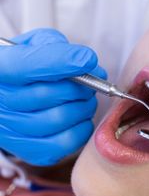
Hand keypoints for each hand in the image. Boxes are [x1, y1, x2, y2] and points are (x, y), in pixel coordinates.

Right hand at [0, 29, 105, 165]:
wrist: (14, 93)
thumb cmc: (30, 64)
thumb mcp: (36, 45)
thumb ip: (57, 47)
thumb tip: (85, 62)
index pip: (28, 65)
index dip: (63, 62)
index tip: (88, 59)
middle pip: (48, 94)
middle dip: (82, 85)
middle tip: (92, 81)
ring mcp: (10, 130)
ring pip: (59, 118)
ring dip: (84, 106)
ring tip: (85, 97)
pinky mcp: (27, 150)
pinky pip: (65, 143)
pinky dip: (81, 128)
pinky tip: (79, 116)